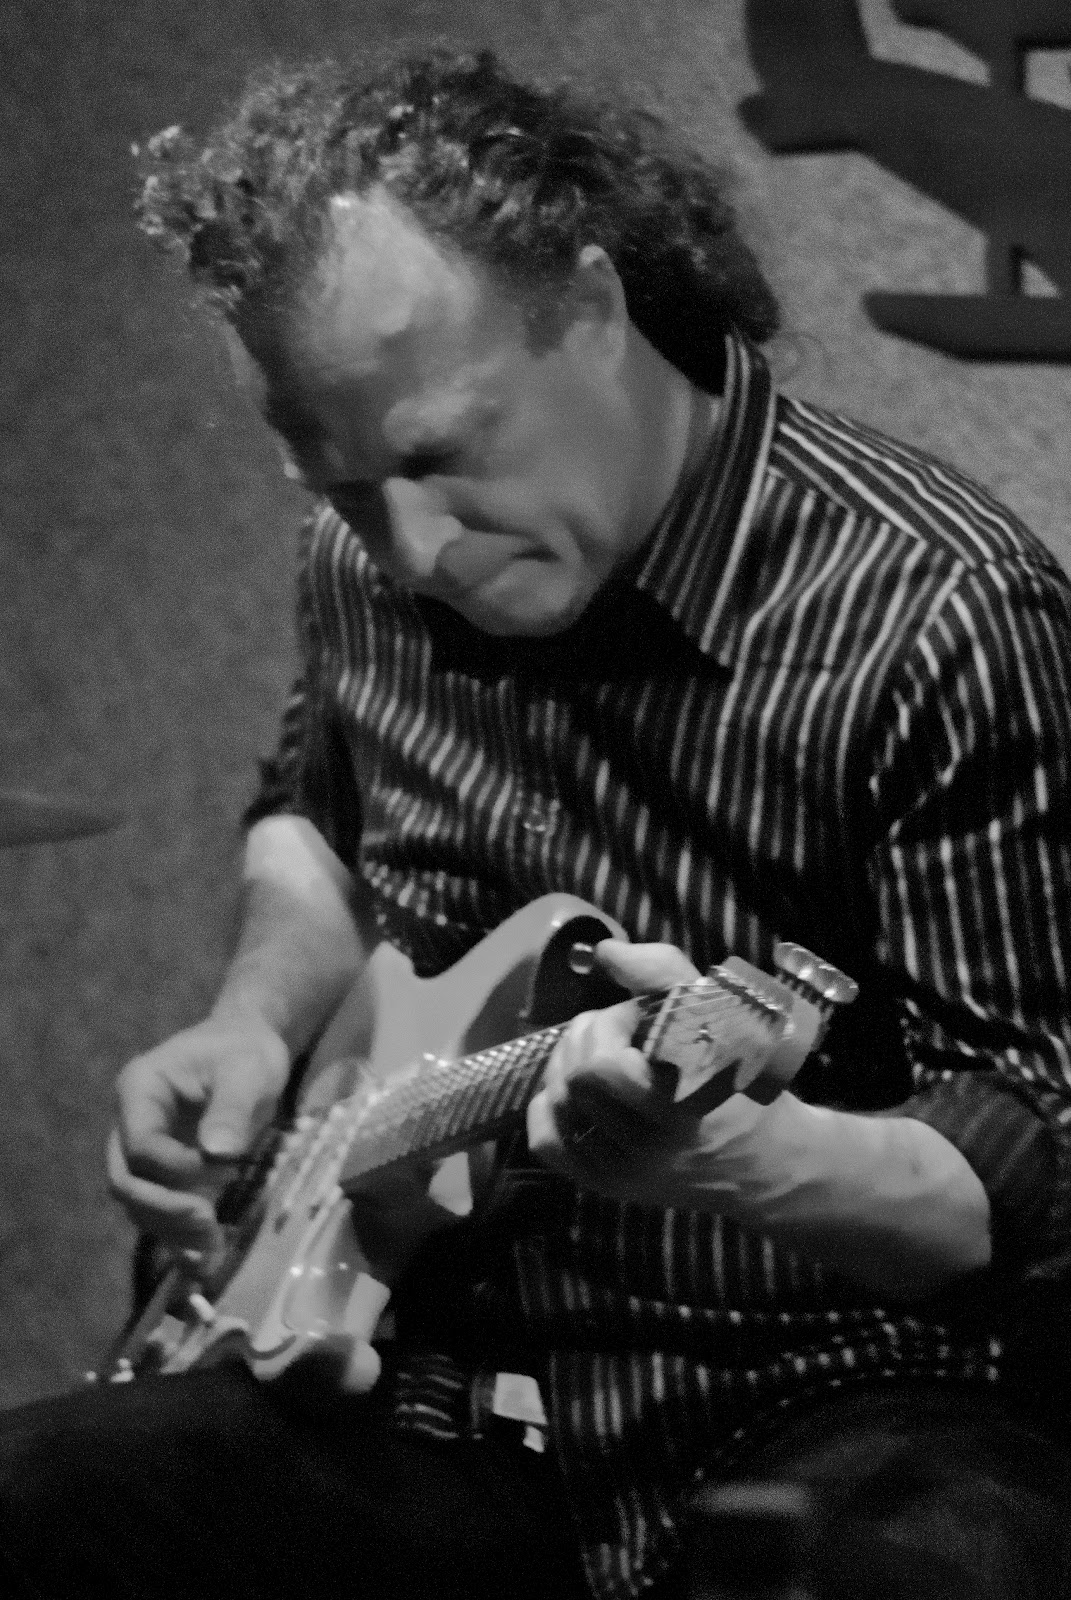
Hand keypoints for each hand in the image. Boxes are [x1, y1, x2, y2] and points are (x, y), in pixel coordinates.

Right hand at [107, 1016, 289, 1248]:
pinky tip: (202, 1263)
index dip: (176, 1168)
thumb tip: (217, 1154)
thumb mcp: (248, 1070)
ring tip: (210, 1254)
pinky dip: (177, 1236)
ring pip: (139, 1201)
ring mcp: (145, 1149)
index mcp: (139, 1090)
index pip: (140, 1145)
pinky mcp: (164, 1171)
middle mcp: (131, 1123)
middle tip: (209, 1224)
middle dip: (164, 1208)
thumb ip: (232, 1108)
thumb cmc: (245, 1051)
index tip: (224, 1171)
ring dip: (170, 1230)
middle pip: (126, 1179)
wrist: (249, 1048)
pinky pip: (159, 1209)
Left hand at [527, 940, 763, 1208]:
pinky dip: (550, 1106)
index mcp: (683, 1106)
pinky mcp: (606, 1186)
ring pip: (558, 1103)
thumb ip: (665, 976)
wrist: (761, 1163)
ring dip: (570, 1063)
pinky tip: (578, 1093)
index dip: (614, 1023)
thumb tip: (605, 953)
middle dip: (590, 1036)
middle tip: (620, 1031)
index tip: (640, 1015)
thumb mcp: (724, 1019)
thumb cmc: (742, 1081)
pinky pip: (546, 1140)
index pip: (605, 1064)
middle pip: (577, 1077)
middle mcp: (650, 1147)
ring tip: (602, 1056)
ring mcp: (625, 1171)